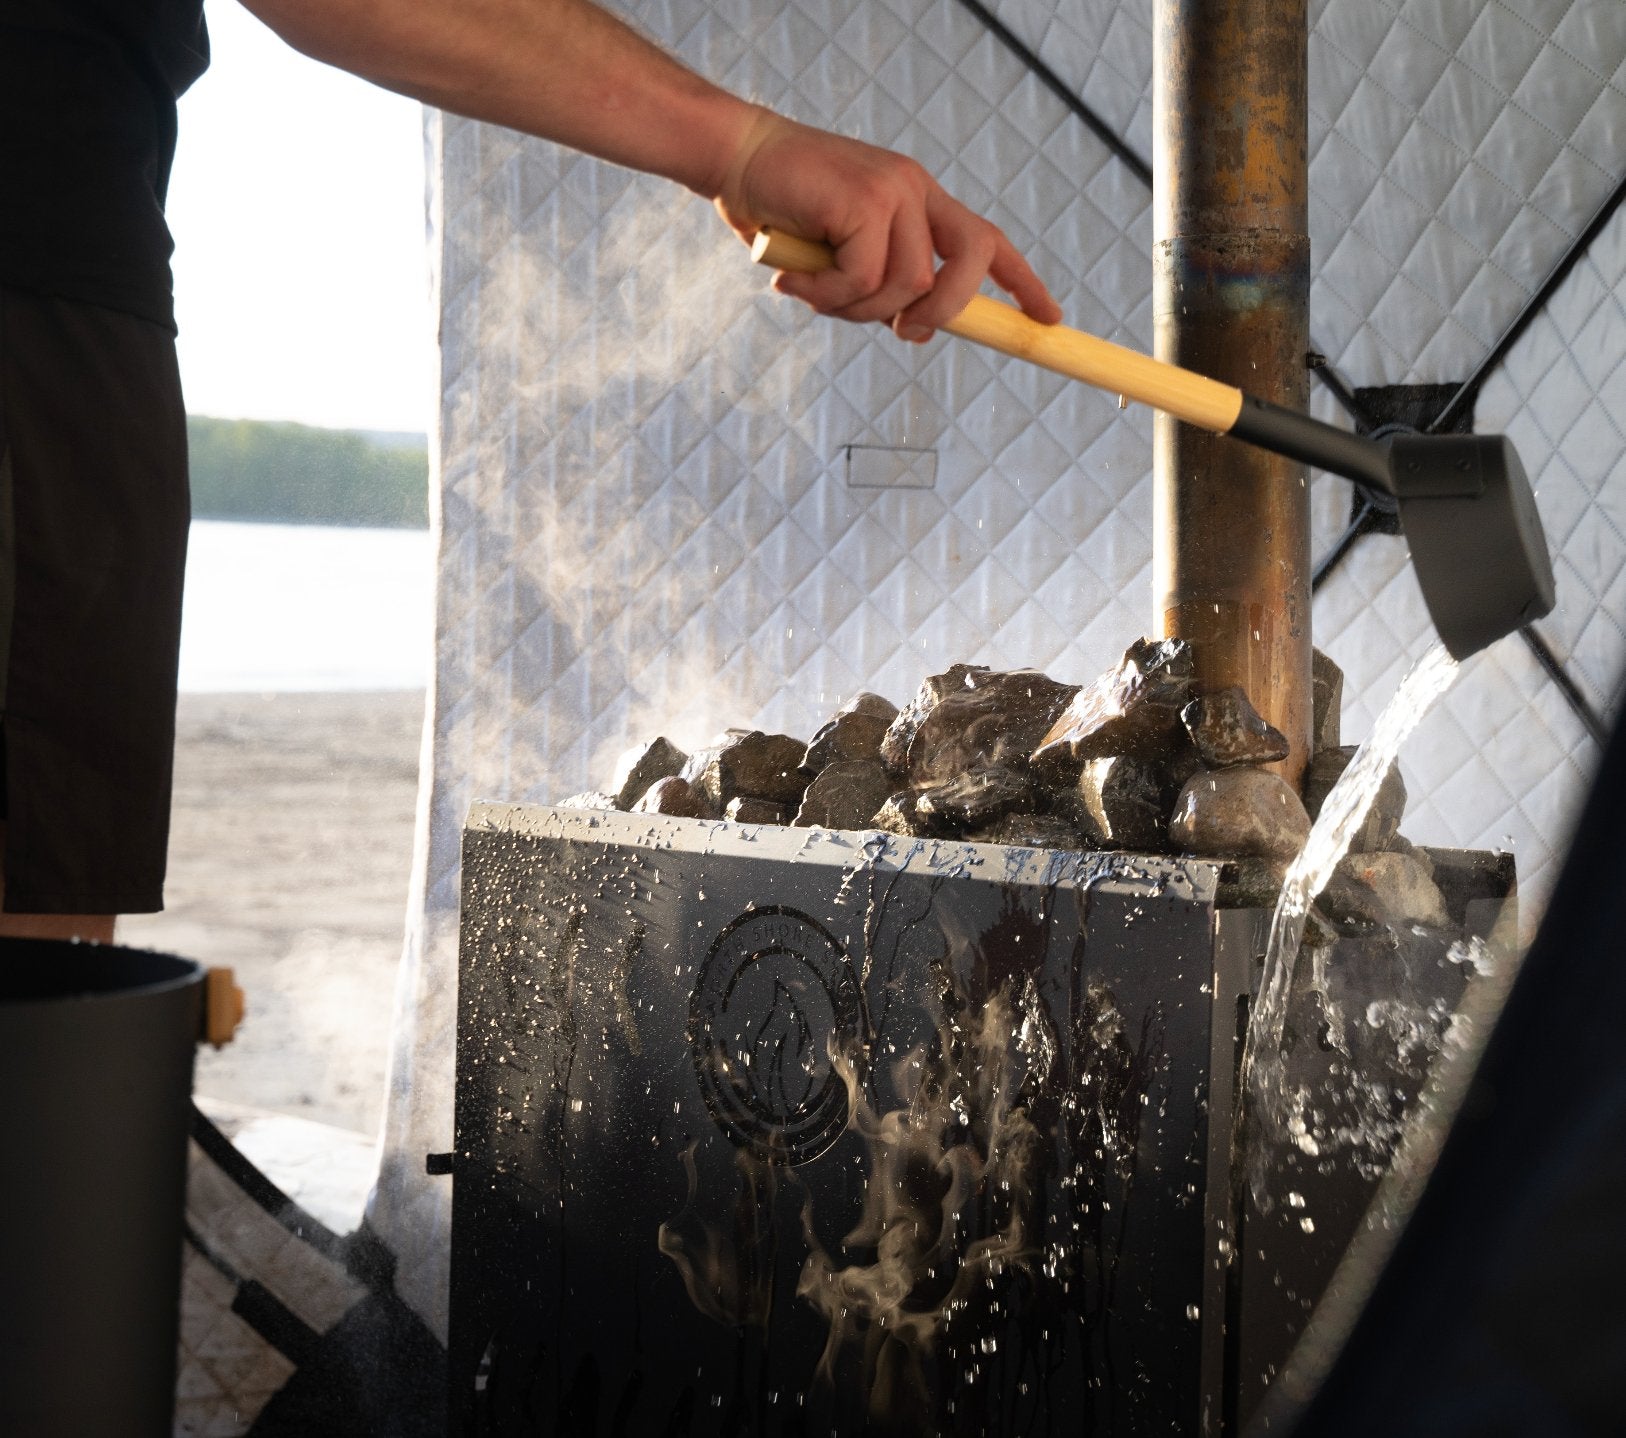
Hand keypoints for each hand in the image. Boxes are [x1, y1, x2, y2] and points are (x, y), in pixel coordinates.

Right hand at [714, 111, 1061, 341]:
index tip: (1048, 318)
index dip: (1021, 282)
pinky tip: (793, 282)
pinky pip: (863, 279)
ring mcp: (894, 189)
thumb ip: (880, 283)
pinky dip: (826, 297)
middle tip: (905, 334)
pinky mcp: (865, 197)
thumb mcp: (841, 257)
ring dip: (855, 310)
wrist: (735, 157)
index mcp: (919, 201)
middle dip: (946, 313)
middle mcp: (915, 189)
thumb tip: (911, 327)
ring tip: (811, 293)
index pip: (986, 240)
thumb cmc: (781, 213)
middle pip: (971, 261)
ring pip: (908, 285)